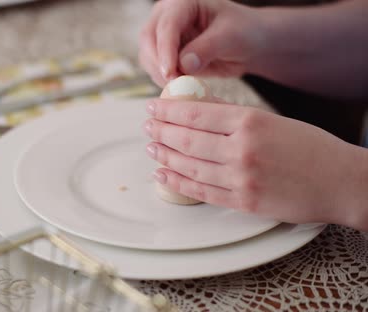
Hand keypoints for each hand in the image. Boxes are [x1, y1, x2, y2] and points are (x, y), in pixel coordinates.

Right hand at [139, 0, 263, 85]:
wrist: (247, 44)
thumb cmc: (243, 32)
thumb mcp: (230, 37)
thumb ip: (207, 48)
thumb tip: (184, 65)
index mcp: (183, 2)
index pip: (167, 25)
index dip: (166, 50)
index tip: (170, 73)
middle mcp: (167, 15)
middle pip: (148, 39)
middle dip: (158, 63)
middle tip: (174, 83)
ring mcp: (162, 34)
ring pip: (147, 56)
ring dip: (159, 74)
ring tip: (181, 86)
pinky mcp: (163, 53)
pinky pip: (154, 68)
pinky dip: (163, 80)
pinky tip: (180, 86)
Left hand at [143, 99, 367, 228]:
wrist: (340, 181)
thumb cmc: (309, 147)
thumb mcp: (272, 120)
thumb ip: (233, 114)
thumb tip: (197, 105)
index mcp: (251, 122)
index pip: (196, 114)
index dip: (169, 111)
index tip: (153, 108)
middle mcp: (242, 150)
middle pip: (187, 140)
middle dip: (161, 132)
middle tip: (147, 127)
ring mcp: (241, 178)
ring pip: (189, 166)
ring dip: (164, 156)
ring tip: (151, 148)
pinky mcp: (243, 202)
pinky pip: (201, 191)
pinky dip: (178, 182)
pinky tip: (163, 174)